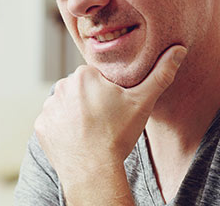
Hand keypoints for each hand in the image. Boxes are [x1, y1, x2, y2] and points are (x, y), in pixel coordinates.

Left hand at [34, 45, 186, 200]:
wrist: (93, 170)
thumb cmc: (118, 134)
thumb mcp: (143, 102)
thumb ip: (160, 74)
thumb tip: (179, 49)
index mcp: (84, 74)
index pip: (97, 77)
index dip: (108, 93)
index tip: (114, 108)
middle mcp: (61, 85)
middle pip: (80, 90)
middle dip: (91, 101)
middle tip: (105, 120)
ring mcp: (48, 107)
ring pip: (67, 105)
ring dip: (76, 114)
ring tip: (91, 131)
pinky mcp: (41, 126)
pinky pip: (54, 122)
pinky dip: (63, 129)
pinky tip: (77, 139)